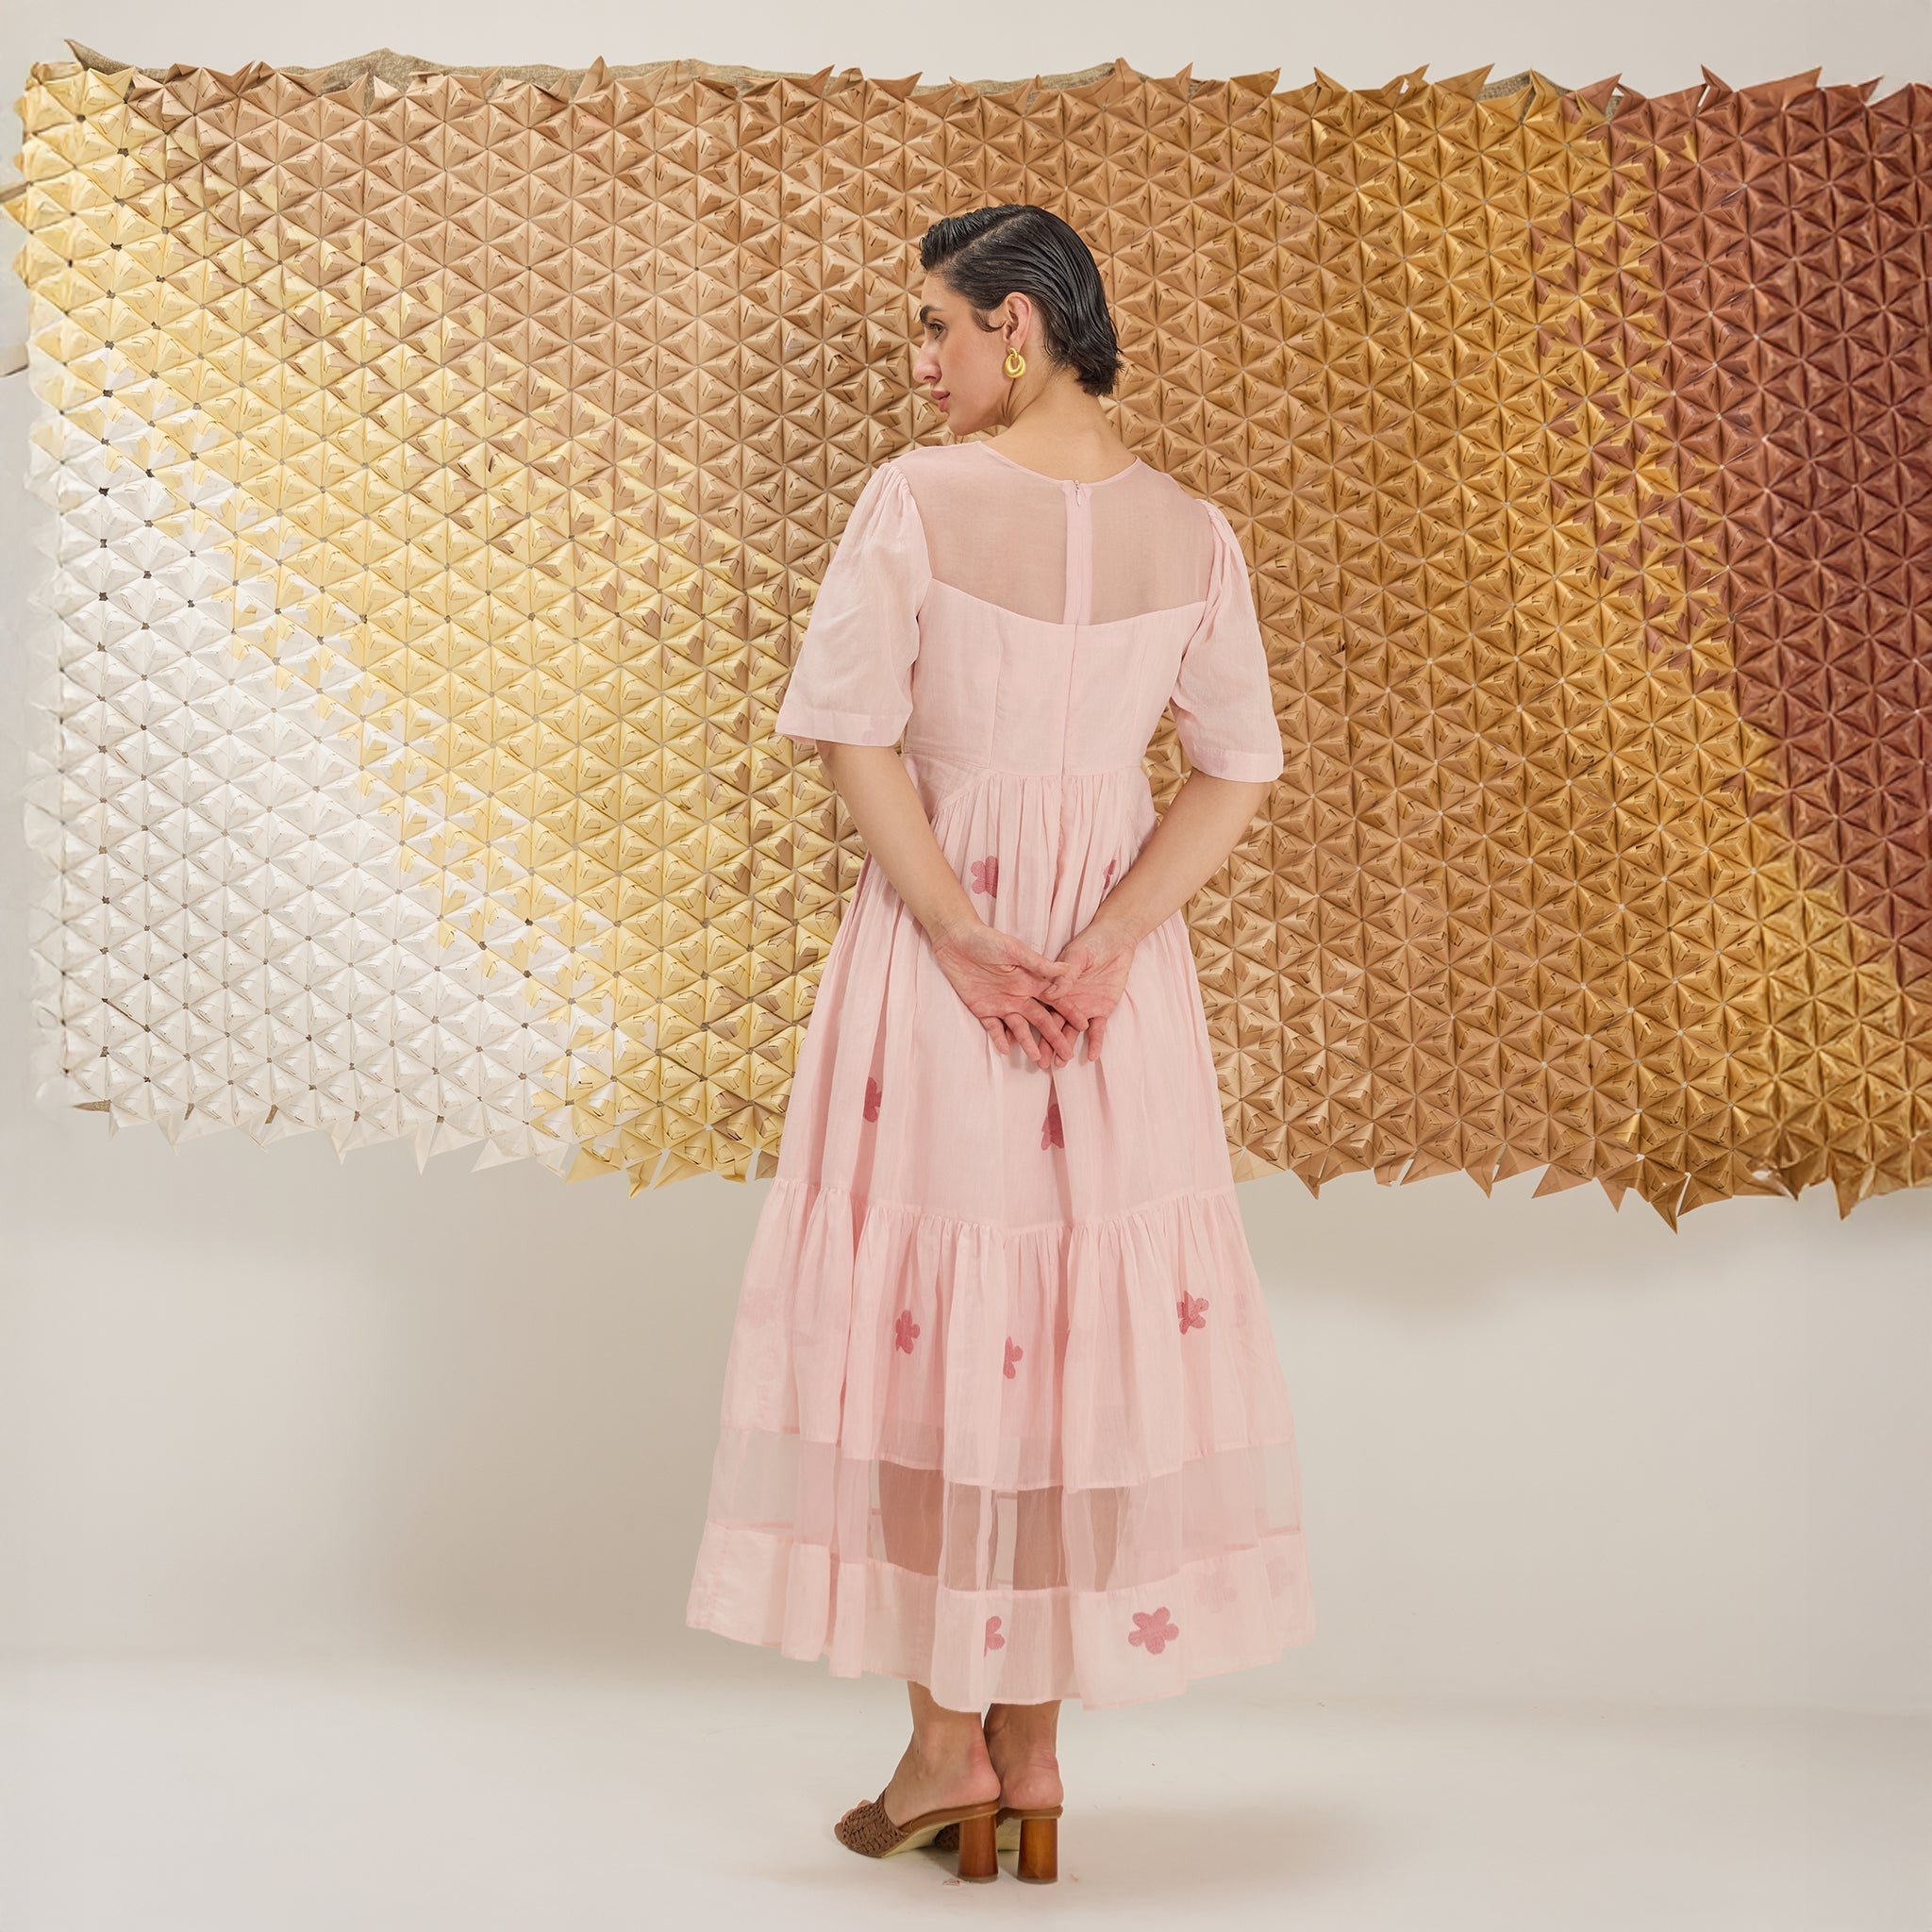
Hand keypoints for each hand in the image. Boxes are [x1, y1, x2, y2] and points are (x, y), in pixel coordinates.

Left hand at [929, 917, 1080, 1069]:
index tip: (1083, 1026)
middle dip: (1054, 1037)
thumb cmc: (987, 940)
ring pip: (1018, 1027)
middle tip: (1066, 1055)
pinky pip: (993, 1027)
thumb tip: (1067, 970)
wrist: (956, 940)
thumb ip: (1039, 964)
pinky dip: (999, 1038)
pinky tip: (1006, 1049)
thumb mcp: (1015, 950)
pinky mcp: (982, 1008)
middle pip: (1040, 1020)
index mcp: (1030, 981)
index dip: (1068, 1013)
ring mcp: (1001, 1003)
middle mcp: (1019, 995)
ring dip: (1028, 1042)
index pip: (1054, 1000)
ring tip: (1039, 1058)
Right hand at [1040, 917, 1136, 1060]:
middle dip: (1046, 1044)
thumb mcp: (1077, 956)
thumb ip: (1065, 975)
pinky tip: (1092, 1056)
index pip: (1041, 1009)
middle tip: (1040, 1063)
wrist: (1116, 940)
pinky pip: (1098, 1030)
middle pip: (1053, 1026)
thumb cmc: (1091, 943)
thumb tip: (1051, 994)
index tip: (1022, 1042)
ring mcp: (1083, 1007)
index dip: (1032, 1025)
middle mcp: (1066, 1001)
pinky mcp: (1101, 1010)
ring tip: (1059, 1065)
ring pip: (1072, 1032)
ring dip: (1066, 1047)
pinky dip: (1095, 1042)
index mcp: (1054, 987)